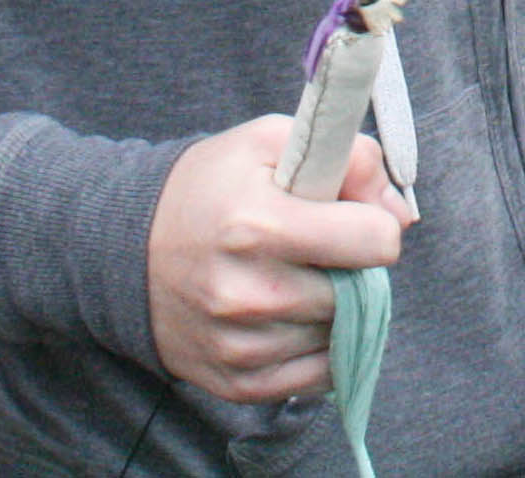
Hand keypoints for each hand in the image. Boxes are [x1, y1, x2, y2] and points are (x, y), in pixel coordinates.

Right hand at [145, 115, 411, 402]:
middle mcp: (249, 294)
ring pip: (341, 335)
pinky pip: (318, 377)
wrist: (126, 250)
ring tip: (295, 277)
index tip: (351, 216)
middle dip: (353, 267)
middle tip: (319, 248)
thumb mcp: (272, 141)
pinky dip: (317, 347)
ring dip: (334, 308)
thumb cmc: (210, 187)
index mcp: (259, 226)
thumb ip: (350, 158)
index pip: (374, 242)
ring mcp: (241, 346)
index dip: (374, 224)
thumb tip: (399, 213)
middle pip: (360, 293)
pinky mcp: (236, 382)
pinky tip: (290, 314)